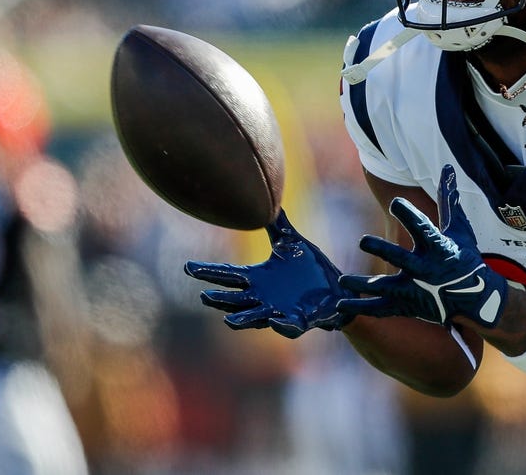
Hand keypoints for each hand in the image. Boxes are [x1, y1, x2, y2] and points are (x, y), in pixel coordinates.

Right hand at [184, 209, 351, 337]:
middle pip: (236, 299)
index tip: (187, 267)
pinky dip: (282, 326)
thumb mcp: (292, 242)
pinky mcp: (299, 321)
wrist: (338, 289)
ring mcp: (280, 311)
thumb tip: (266, 198)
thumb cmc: (311, 269)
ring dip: (243, 320)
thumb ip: (278, 224)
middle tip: (204, 295)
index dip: (209, 272)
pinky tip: (275, 321)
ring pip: (256, 318)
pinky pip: (289, 326)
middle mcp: (263, 297)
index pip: (229, 275)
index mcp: (258, 278)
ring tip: (228, 321)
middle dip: (221, 300)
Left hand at [337, 165, 507, 327]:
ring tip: (343, 279)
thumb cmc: (464, 257)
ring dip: (364, 284)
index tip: (395, 202)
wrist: (476, 297)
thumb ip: (448, 200)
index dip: (409, 215)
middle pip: (400, 258)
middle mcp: (425, 269)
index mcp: (437, 247)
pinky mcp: (408, 306)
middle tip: (363, 241)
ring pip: (386, 287)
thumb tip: (447, 168)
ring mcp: (415, 290)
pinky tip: (340, 304)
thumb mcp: (459, 229)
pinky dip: (361, 307)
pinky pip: (381, 308)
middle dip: (382, 250)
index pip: (422, 228)